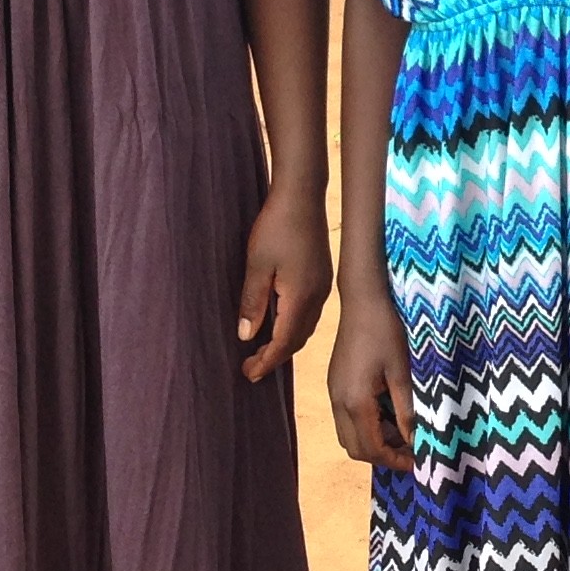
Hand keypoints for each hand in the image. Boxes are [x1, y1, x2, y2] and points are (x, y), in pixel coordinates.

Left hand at [236, 192, 330, 380]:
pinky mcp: (322, 277)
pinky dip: (294, 326)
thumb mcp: (256, 266)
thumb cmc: (277, 227)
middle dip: (275, 357)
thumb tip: (246, 336)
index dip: (266, 361)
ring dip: (285, 342)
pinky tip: (279, 321)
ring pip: (306, 327)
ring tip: (263, 349)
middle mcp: (317, 297)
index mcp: (301, 298)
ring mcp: (323, 287)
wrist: (302, 196)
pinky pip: (310, 313)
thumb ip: (252, 303)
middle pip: (298, 339)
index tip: (248, 374)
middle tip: (251, 367)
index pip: (284, 342)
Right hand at [326, 282, 416, 468]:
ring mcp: (333, 393)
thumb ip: (406, 411)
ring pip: (348, 435)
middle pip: (355, 448)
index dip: (394, 461)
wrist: (362, 300)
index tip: (417, 462)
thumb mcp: (402, 373)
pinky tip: (388, 413)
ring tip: (402, 431)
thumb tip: (415, 441)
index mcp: (355, 402)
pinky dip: (366, 426)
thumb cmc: (386, 331)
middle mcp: (338, 402)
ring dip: (373, 441)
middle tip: (410, 450)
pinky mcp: (335, 384)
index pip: (371, 449)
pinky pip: (346, 418)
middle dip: (382, 455)